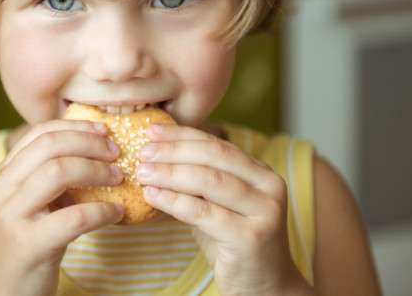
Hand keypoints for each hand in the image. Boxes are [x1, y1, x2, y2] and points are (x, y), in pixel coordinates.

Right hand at [0, 120, 124, 295]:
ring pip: (58, 172)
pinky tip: (117, 213)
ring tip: (118, 177)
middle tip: (116, 152)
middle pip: (51, 146)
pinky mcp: (29, 244)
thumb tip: (97, 149)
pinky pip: (73, 218)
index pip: (40, 133)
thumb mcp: (31, 203)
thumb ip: (51, 176)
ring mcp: (12, 215)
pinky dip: (101, 212)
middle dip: (90, 144)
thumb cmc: (26, 242)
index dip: (75, 126)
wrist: (0, 290)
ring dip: (96, 170)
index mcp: (3, 174)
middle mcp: (3, 189)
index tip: (103, 130)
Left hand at [135, 124, 311, 295]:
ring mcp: (264, 212)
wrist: (264, 287)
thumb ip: (198, 181)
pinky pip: (205, 213)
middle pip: (214, 157)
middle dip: (174, 151)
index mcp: (261, 173)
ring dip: (170, 174)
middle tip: (143, 152)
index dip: (182, 135)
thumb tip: (155, 154)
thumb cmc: (233, 243)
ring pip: (210, 181)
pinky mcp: (251, 238)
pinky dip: (175, 201)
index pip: (217, 144)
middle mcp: (269, 188)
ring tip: (142, 172)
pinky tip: (152, 196)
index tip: (152, 130)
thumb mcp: (217, 204)